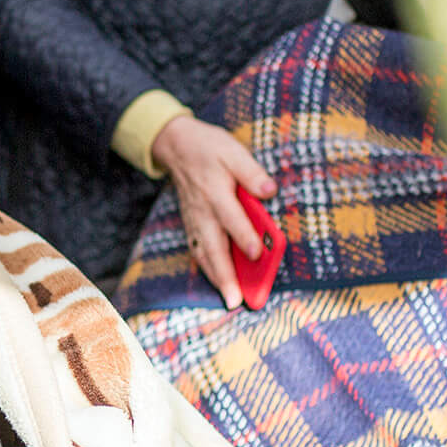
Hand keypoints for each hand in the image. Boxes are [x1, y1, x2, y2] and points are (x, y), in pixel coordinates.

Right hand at [149, 113, 275, 311]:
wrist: (176, 146)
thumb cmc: (209, 148)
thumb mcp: (233, 150)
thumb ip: (251, 172)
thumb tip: (270, 191)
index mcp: (215, 190)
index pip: (231, 216)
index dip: (244, 235)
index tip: (256, 254)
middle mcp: (203, 210)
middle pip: (213, 246)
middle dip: (225, 274)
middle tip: (236, 299)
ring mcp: (194, 219)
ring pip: (204, 253)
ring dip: (216, 278)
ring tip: (229, 300)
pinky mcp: (191, 224)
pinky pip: (197, 250)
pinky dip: (207, 269)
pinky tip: (219, 284)